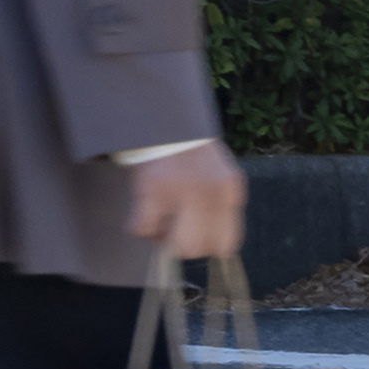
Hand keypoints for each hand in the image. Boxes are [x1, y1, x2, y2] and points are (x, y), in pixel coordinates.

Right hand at [126, 143, 247, 263]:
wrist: (162, 120)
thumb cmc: (189, 152)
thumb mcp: (218, 176)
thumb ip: (219, 205)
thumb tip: (211, 244)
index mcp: (231, 190)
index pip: (228, 243)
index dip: (208, 247)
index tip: (195, 239)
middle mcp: (213, 193)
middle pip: (199, 249)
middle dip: (182, 246)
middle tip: (172, 228)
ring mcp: (184, 192)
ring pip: (174, 245)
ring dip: (160, 237)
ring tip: (157, 217)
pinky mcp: (154, 190)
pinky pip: (143, 229)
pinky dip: (138, 225)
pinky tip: (142, 209)